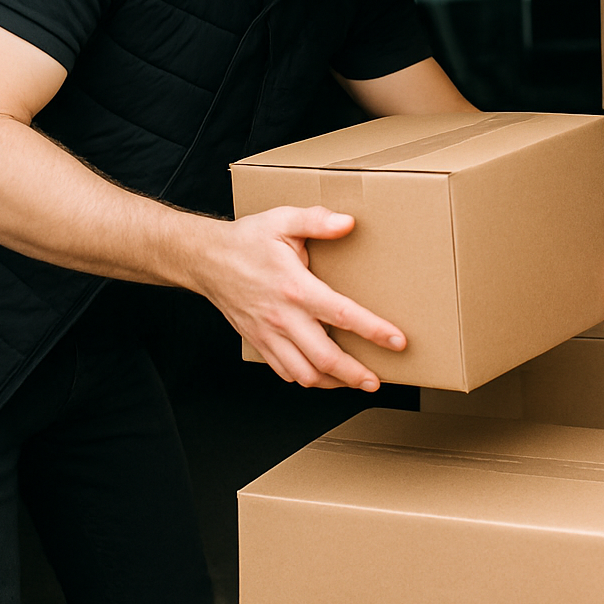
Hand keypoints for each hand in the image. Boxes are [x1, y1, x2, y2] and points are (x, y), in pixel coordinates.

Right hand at [192, 205, 406, 390]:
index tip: (397, 341)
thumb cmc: (247, 240)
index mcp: (296, 287)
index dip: (373, 331)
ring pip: (305, 373)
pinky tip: (322, 374)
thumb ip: (316, 220)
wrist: (206, 260)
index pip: (342, 314)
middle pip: (326, 358)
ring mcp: (269, 334)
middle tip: (378, 380)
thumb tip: (348, 223)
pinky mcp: (259, 342)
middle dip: (355, 374)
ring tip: (354, 382)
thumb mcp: (282, 220)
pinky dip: (307, 378)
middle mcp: (283, 317)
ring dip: (332, 383)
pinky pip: (285, 371)